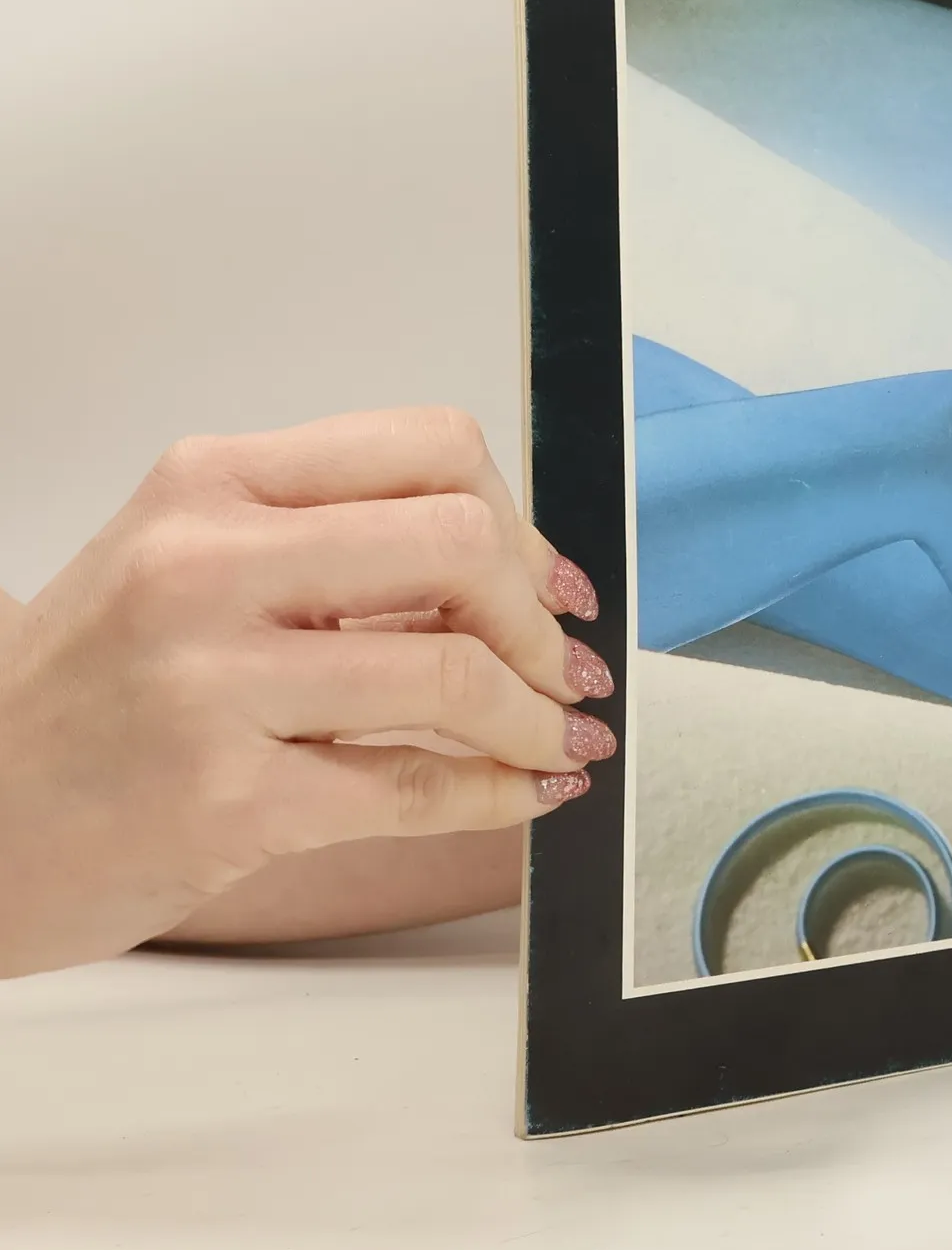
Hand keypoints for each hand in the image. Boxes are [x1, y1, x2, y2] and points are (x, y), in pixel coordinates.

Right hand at [0, 409, 612, 978]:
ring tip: (558, 739)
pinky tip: (526, 792)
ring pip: (455, 672)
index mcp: (211, 484)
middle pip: (461, 544)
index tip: (549, 582)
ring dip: (538, 717)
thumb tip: (519, 573)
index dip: (520, 521)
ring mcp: (212, 686)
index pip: (431, 446)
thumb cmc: (94, 688)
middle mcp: (206, 568)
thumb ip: (335, 545)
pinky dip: (501, 792)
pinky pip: (417, 788)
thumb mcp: (192, 565)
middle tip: (559, 666)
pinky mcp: (227, 803)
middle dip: (539, 616)